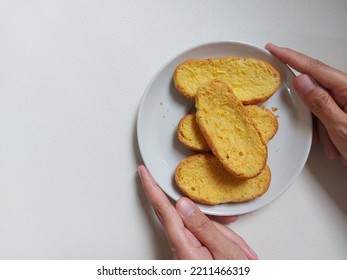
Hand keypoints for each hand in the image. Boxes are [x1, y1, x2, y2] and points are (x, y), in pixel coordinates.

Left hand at [138, 165, 257, 259]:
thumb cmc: (231, 279)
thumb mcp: (224, 253)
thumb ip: (202, 227)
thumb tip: (182, 204)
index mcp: (184, 249)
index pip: (164, 211)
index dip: (152, 190)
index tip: (143, 174)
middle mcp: (181, 251)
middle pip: (191, 221)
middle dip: (215, 226)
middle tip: (234, 244)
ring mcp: (187, 253)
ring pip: (204, 229)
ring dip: (224, 238)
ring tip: (238, 255)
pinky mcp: (194, 255)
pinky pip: (207, 238)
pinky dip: (222, 241)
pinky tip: (235, 252)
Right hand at [265, 43, 346, 165]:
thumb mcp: (340, 127)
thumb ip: (320, 102)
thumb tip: (301, 80)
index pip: (314, 68)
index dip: (291, 57)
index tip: (274, 48)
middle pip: (315, 90)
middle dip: (309, 112)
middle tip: (316, 130)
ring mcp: (346, 102)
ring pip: (318, 106)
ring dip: (320, 126)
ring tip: (332, 143)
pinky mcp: (344, 111)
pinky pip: (325, 115)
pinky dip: (326, 131)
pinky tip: (335, 143)